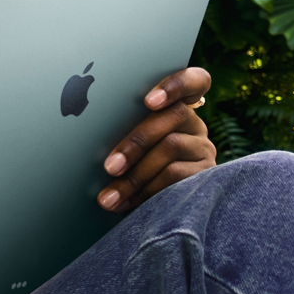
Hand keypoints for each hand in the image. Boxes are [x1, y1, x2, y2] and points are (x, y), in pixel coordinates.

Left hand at [97, 67, 216, 212]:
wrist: (157, 213)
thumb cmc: (128, 167)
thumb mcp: (127, 146)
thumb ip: (121, 127)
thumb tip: (86, 125)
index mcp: (175, 107)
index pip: (194, 80)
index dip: (176, 84)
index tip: (149, 101)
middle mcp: (194, 124)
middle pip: (174, 115)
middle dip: (136, 141)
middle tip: (109, 167)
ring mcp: (203, 148)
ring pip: (172, 146)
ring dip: (135, 174)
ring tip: (109, 196)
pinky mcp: (206, 174)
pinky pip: (177, 176)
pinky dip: (147, 191)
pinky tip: (126, 203)